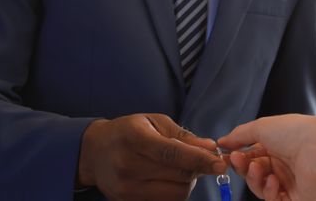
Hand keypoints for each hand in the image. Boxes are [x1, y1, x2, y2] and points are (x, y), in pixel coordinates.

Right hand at [77, 113, 225, 200]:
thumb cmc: (128, 131)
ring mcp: (126, 187)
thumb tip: (211, 148)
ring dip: (187, 181)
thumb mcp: (153, 122)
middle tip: (197, 159)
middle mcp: (128, 165)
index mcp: (134, 138)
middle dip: (196, 168)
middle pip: (178, 175)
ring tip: (178, 168)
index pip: (173, 154)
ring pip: (176, 193)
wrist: (94, 152)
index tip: (220, 164)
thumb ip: (183, 136)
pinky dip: (174, 191)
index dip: (200, 160)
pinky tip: (166, 178)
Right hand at [218, 115, 315, 200]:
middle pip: (254, 174)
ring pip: (262, 189)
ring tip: (258, 169)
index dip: (238, 158)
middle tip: (238, 161)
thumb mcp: (261, 127)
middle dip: (243, 169)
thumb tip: (222, 142)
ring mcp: (290, 182)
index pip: (250, 157)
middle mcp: (283, 165)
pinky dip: (270, 192)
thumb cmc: (294, 132)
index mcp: (276, 147)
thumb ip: (240, 136)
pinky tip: (274, 180)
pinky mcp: (297, 197)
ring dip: (255, 180)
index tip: (226, 155)